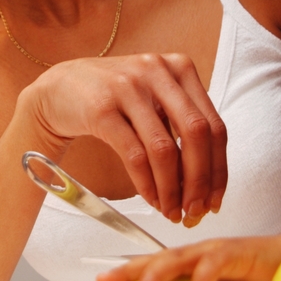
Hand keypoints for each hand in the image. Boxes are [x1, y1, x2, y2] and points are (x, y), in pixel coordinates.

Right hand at [19, 53, 227, 223]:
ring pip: (164, 149)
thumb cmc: (116, 99)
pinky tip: (151, 199)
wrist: (60, 89)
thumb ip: (182, 126)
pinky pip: (134, 155)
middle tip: (196, 210)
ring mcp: (129, 87)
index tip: (216, 198)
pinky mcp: (102, 108)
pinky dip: (147, 184)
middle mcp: (158, 71)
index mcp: (180, 68)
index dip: (219, 168)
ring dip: (171, 189)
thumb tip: (207, 182)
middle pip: (196, 134)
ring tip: (172, 211)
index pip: (213, 124)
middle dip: (200, 180)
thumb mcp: (155, 99)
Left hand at [96, 236, 280, 280]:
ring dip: (156, 274)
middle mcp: (200, 254)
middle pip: (157, 259)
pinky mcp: (235, 251)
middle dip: (129, 269)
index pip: (156, 270)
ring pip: (178, 258)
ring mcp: (215, 250)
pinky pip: (213, 267)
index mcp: (194, 266)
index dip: (130, 279)